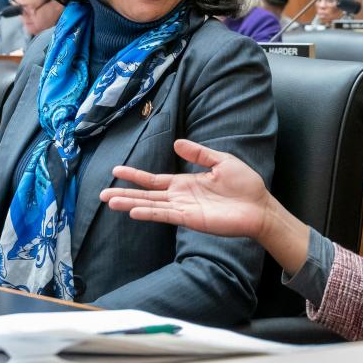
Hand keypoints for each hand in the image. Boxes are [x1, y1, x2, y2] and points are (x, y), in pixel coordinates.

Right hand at [101, 139, 271, 238]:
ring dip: (131, 204)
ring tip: (110, 202)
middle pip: (147, 194)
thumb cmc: (244, 185)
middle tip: (102, 194)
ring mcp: (184, 209)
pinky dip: (149, 213)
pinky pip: (166, 215)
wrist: (260, 206)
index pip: (154, 180)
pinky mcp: (191, 219)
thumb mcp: (221, 161)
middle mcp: (181, 197)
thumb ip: (199, 153)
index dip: (136, 176)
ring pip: (152, 205)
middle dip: (125, 193)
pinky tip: (134, 211)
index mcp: (186, 183)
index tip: (116, 171)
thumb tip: (176, 143)